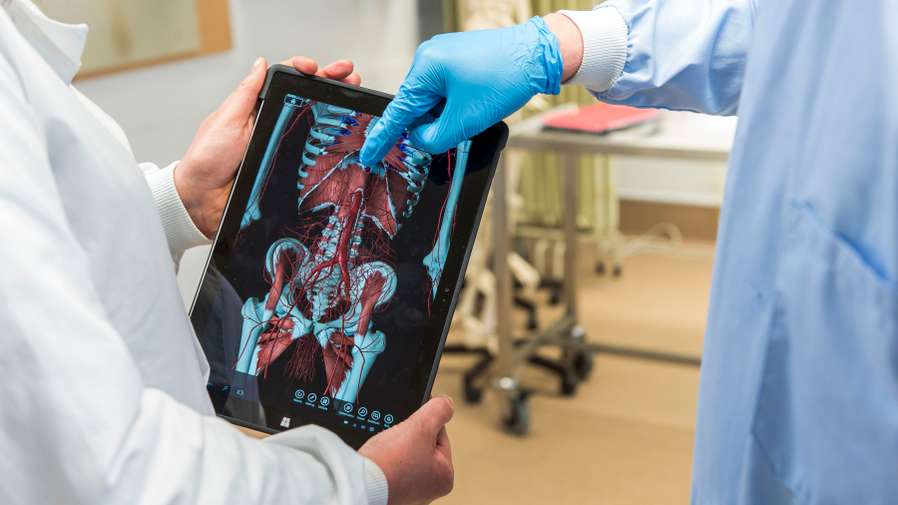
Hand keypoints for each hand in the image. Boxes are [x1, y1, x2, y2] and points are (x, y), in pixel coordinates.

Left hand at [175, 56, 361, 236]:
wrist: (203, 200)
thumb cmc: (207, 160)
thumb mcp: (226, 120)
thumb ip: (246, 93)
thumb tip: (260, 64)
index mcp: (257, 108)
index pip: (286, 82)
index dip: (304, 70)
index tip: (316, 68)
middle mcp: (273, 124)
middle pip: (307, 98)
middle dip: (331, 83)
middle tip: (349, 74)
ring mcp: (283, 145)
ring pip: (315, 124)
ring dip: (336, 108)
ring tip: (354, 95)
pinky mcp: (289, 168)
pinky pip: (313, 154)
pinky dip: (331, 143)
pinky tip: (346, 134)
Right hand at [359, 16, 564, 165]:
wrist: (539, 53)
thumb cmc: (506, 78)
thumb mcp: (466, 120)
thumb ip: (434, 138)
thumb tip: (420, 140)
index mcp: (425, 69)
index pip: (397, 112)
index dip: (382, 138)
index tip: (369, 155)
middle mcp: (429, 57)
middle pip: (417, 106)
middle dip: (432, 124)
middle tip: (459, 127)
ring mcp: (443, 56)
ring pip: (434, 101)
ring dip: (448, 114)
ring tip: (477, 108)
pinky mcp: (457, 59)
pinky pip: (446, 90)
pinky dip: (456, 104)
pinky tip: (475, 102)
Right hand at [360, 397, 454, 504]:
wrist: (358, 482)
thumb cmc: (390, 463)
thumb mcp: (422, 426)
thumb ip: (439, 410)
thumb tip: (447, 403)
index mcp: (444, 476)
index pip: (440, 434)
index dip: (425, 421)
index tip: (413, 416)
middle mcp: (429, 487)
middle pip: (422, 443)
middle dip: (407, 434)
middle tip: (396, 436)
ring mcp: (409, 489)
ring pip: (404, 452)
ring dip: (395, 444)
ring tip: (387, 447)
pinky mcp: (390, 488)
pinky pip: (390, 463)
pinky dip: (385, 456)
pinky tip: (380, 455)